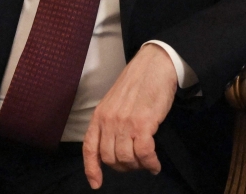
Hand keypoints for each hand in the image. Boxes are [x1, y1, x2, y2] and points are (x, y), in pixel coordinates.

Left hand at [83, 43, 178, 188]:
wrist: (155, 64)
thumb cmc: (139, 81)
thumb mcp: (115, 101)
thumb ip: (111, 120)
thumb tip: (115, 144)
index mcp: (99, 115)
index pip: (89, 148)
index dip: (91, 169)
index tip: (96, 184)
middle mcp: (108, 120)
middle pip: (110, 158)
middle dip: (123, 167)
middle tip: (136, 164)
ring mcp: (125, 123)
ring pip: (126, 158)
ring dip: (138, 166)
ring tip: (147, 163)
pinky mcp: (142, 123)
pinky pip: (144, 153)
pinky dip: (150, 163)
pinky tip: (155, 164)